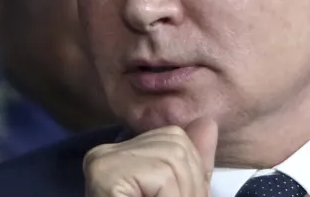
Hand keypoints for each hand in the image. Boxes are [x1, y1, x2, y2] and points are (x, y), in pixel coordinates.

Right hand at [83, 117, 217, 196]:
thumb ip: (193, 165)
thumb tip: (207, 122)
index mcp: (121, 155)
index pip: (175, 139)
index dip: (190, 178)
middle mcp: (105, 153)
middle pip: (176, 145)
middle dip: (188, 188)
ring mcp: (101, 161)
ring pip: (173, 159)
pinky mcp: (103, 173)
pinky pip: (161, 174)